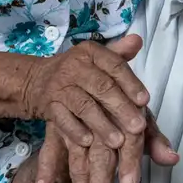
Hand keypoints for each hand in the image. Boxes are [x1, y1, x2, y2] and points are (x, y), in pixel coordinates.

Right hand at [21, 35, 148, 148]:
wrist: (36, 80)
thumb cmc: (77, 71)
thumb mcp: (96, 59)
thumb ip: (119, 54)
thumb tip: (138, 41)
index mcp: (90, 52)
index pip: (114, 65)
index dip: (131, 83)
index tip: (145, 101)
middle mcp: (74, 66)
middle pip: (102, 87)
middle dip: (121, 108)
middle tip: (138, 127)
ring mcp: (59, 87)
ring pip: (84, 106)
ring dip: (102, 124)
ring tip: (118, 141)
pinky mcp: (48, 106)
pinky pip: (63, 120)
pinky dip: (76, 131)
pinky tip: (89, 142)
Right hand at [36, 110, 179, 182]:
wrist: (87, 71)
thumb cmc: (121, 99)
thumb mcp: (141, 117)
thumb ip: (155, 140)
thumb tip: (173, 158)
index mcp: (125, 116)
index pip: (129, 143)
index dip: (130, 164)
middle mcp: (100, 121)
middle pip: (100, 156)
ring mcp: (77, 126)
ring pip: (77, 160)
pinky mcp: (58, 127)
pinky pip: (50, 150)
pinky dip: (45, 169)